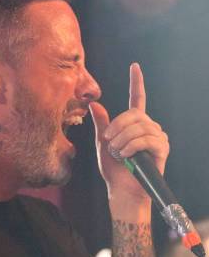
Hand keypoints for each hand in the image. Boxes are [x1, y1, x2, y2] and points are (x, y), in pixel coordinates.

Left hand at [89, 63, 169, 202]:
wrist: (122, 189)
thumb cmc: (113, 169)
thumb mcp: (103, 144)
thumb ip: (101, 125)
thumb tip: (94, 104)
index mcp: (134, 124)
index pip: (137, 98)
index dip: (136, 82)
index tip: (135, 66)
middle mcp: (148, 127)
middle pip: (133, 114)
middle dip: (117, 127)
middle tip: (109, 142)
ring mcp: (157, 137)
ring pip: (138, 127)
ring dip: (122, 140)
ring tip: (117, 153)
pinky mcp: (162, 148)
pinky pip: (145, 139)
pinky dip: (131, 147)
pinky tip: (126, 156)